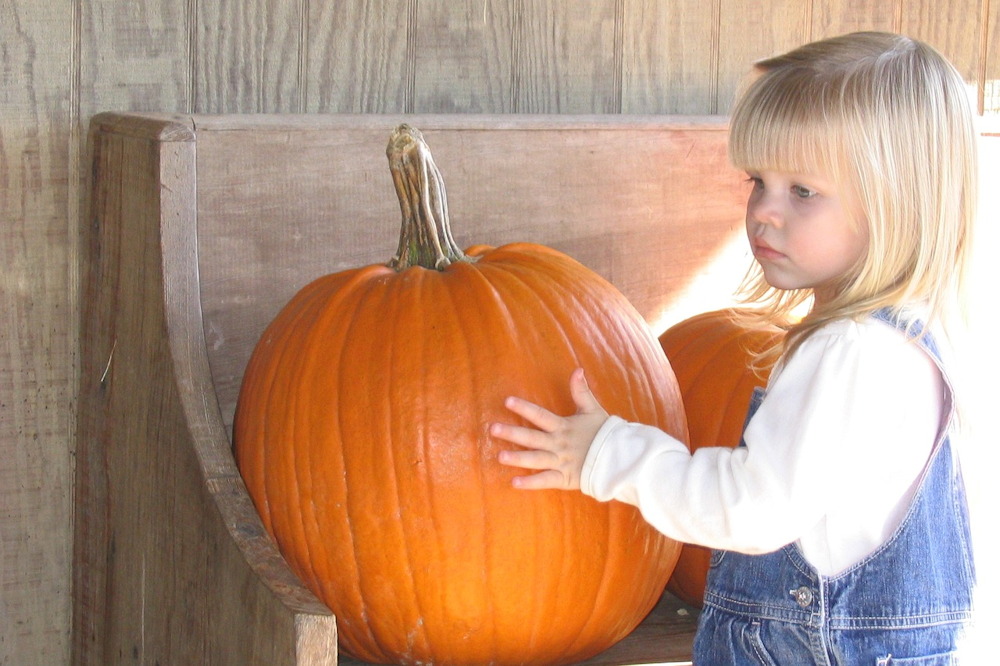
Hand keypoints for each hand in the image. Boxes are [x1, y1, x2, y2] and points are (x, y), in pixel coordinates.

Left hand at [491, 368, 608, 489]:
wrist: (620, 457)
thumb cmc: (604, 433)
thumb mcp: (592, 409)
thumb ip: (581, 391)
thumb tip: (577, 369)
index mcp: (564, 427)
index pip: (540, 415)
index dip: (524, 408)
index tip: (507, 401)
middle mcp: (559, 444)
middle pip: (532, 438)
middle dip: (512, 433)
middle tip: (492, 429)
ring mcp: (561, 462)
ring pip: (536, 460)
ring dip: (518, 458)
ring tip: (500, 456)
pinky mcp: (565, 478)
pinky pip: (546, 481)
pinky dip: (531, 483)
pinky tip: (514, 482)